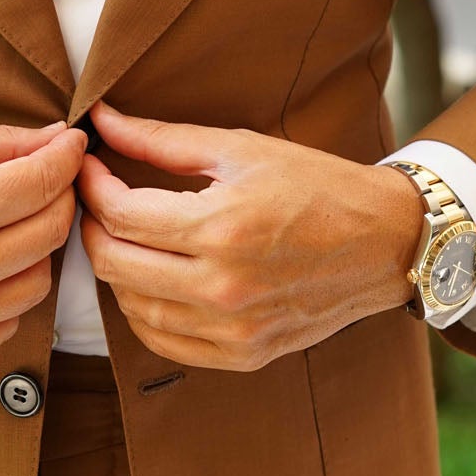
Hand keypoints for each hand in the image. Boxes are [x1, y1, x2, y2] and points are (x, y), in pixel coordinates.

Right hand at [0, 120, 86, 372]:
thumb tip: (56, 138)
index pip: (45, 183)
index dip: (67, 158)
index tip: (71, 147)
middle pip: (51, 233)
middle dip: (57, 198)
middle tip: (42, 181)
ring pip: (37, 284)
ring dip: (32, 251)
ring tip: (1, 228)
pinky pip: (5, 325)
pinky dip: (3, 295)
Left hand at [75, 100, 422, 370]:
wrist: (386, 243)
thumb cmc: (317, 186)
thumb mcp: (241, 149)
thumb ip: (162, 140)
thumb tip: (103, 121)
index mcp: (221, 227)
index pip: (119, 214)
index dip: (91, 185)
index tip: (89, 166)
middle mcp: (223, 286)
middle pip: (114, 264)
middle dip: (92, 227)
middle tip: (97, 200)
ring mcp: (233, 329)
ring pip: (132, 307)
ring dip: (115, 269)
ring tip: (125, 236)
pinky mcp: (244, 354)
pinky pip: (164, 342)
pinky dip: (143, 312)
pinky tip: (150, 280)